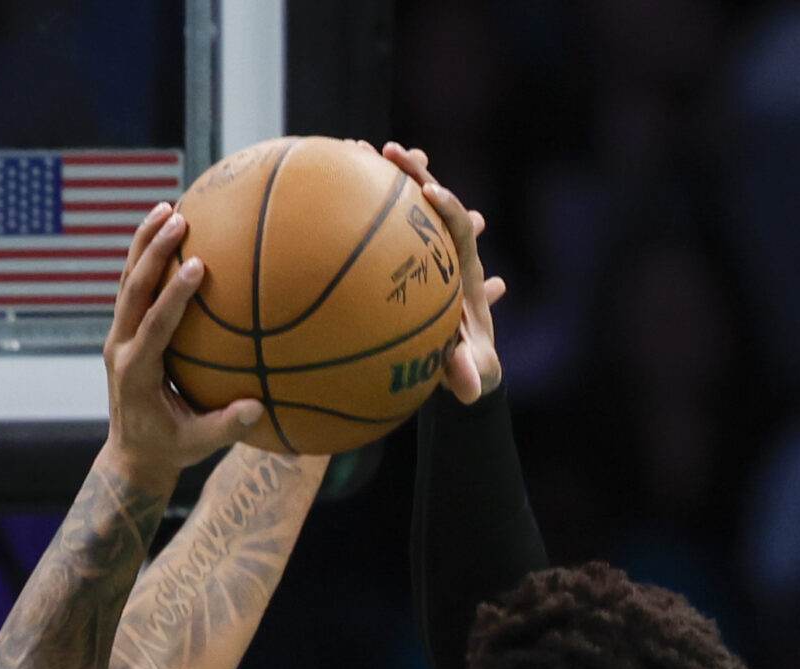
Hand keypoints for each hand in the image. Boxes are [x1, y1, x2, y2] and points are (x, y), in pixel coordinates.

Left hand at [99, 202, 263, 494]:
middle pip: (132, 291)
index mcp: (137, 372)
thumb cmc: (170, 450)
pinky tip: (165, 230)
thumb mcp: (198, 445)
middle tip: (179, 218)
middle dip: (153, 253)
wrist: (132, 455)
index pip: (155, 325)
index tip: (197, 265)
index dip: (174, 295)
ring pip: (127, 282)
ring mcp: (119, 338)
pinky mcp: (124, 333)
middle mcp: (122, 349)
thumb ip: (226, 427)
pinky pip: (132, 289)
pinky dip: (145, 259)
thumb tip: (258, 408)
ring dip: (143, 244)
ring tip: (167, 207)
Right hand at [380, 143, 509, 402]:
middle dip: (414, 173)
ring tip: (355, 149)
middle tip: (393, 150)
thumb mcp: (467, 370)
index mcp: (463, 270)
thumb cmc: (464, 361)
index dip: (448, 210)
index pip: (459, 230)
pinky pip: (376, 226)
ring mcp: (418, 251)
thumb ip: (468, 372)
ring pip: (403, 206)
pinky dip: (357, 205)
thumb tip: (469, 388)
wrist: (457, 357)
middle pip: (431, 201)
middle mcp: (443, 252)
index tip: (431, 194)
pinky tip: (329, 185)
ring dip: (382, 178)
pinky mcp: (395, 257)